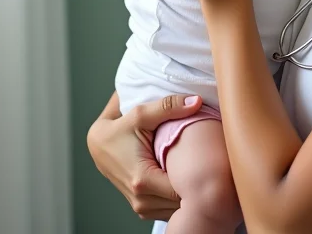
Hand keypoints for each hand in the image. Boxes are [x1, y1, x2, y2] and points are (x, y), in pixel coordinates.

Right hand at [87, 92, 202, 220]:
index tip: (213, 162)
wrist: (98, 145)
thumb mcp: (141, 114)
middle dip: (198, 185)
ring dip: (189, 193)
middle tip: (213, 165)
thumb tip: (198, 101)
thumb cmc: (118, 130)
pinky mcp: (142, 208)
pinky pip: (168, 209)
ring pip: (176, 209)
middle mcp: (141, 200)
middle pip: (182, 203)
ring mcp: (141, 207)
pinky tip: (187, 178)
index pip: (183, 190)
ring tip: (202, 171)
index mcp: (142, 180)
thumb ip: (169, 106)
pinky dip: (179, 197)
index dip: (200, 177)